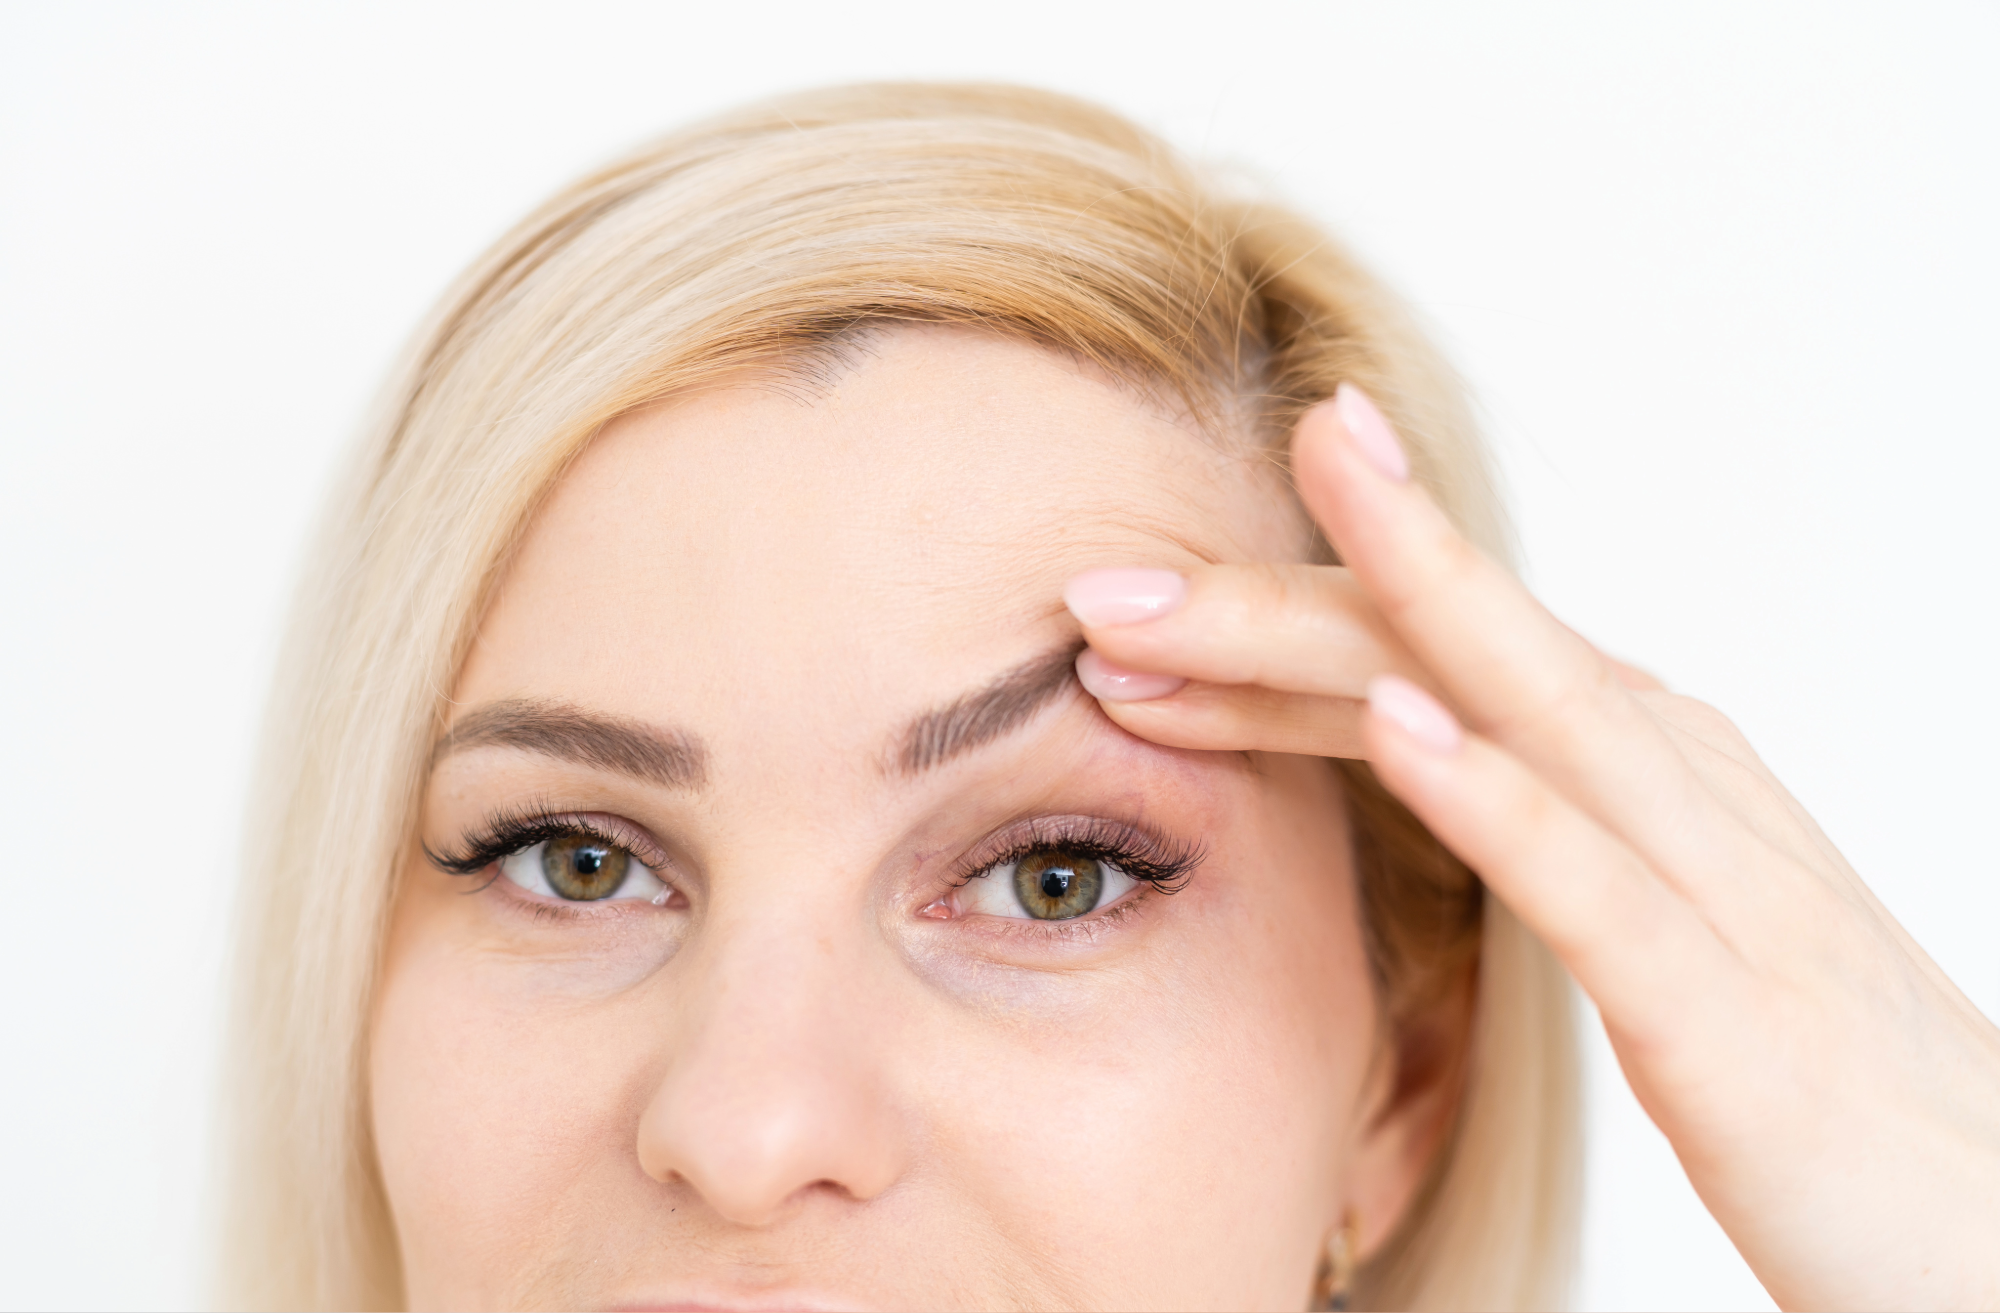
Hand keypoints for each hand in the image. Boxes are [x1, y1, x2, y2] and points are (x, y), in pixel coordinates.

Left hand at [1064, 386, 1999, 1310]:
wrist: (1994, 1224)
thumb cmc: (1809, 1072)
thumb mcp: (1651, 927)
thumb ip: (1539, 833)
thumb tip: (1392, 756)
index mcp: (1645, 772)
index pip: (1426, 663)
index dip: (1267, 626)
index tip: (1119, 605)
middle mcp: (1679, 789)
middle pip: (1450, 655)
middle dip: (1269, 604)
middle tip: (1101, 573)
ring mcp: (1715, 888)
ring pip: (1523, 714)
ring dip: (1368, 624)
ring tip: (1222, 574)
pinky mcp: (1737, 1018)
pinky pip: (1603, 888)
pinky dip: (1498, 797)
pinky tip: (1397, 734)